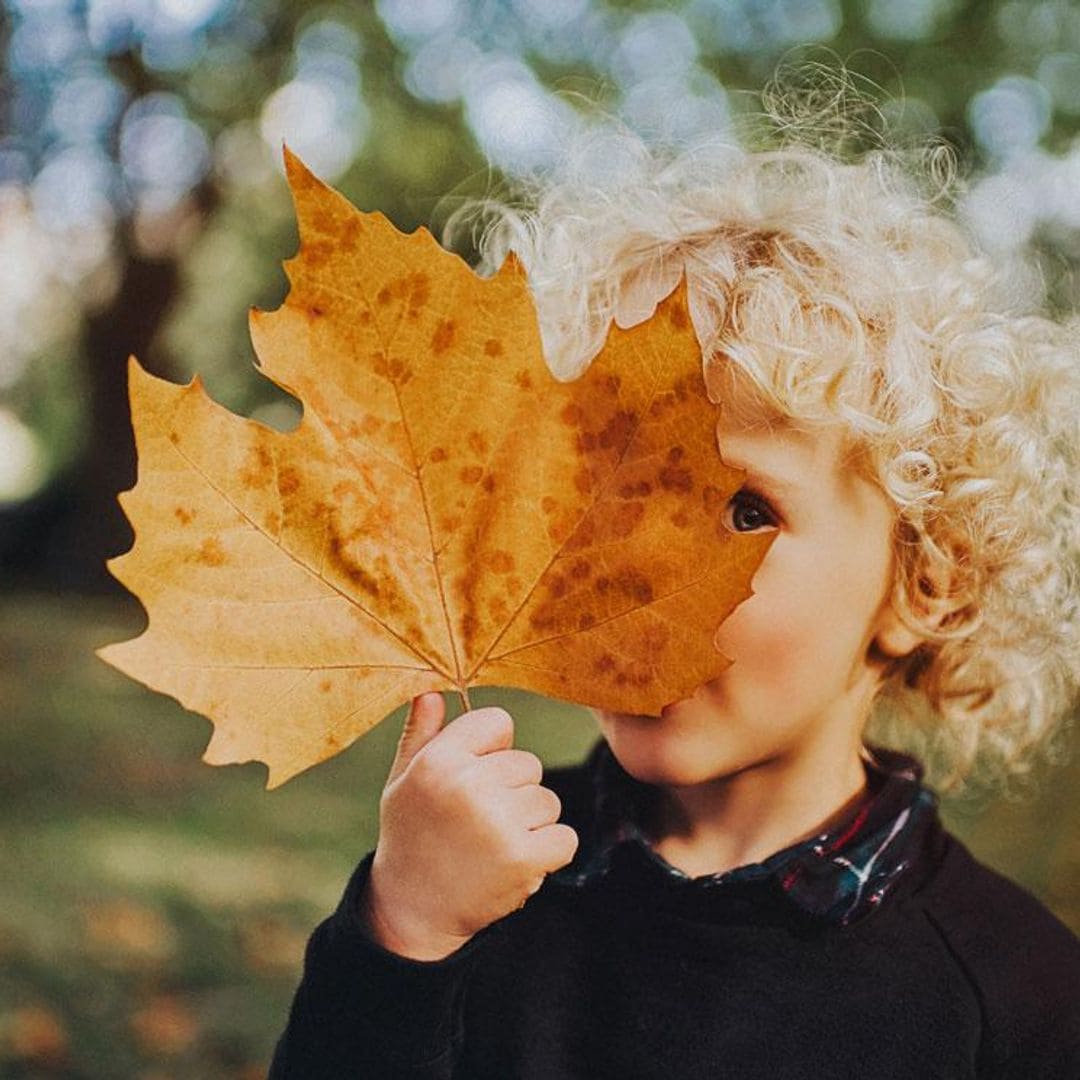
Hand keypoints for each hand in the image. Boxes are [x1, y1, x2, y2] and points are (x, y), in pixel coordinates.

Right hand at [361, 692, 578, 960]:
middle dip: (512, 791)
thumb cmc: (411, 836)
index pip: (498, 722)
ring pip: (547, 800)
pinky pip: (564, 838)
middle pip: (527, 764)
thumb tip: (434, 691)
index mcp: (438, 760)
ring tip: (492, 845)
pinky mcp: (522, 858)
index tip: (473, 778)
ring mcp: (497, 822)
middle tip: (478, 823)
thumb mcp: (403, 782)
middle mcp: (467, 785)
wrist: (412, 913)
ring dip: (530, 824)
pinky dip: (548, 853)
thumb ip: (422, 734)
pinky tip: (515, 864)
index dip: (492, 749)